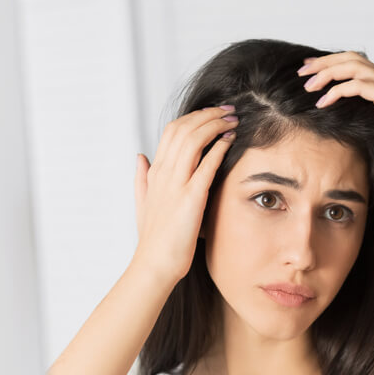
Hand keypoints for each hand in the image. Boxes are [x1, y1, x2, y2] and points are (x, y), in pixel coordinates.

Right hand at [132, 105, 238, 283]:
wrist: (154, 263)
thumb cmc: (153, 238)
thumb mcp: (143, 202)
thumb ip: (141, 178)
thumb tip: (140, 156)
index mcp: (155, 172)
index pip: (172, 130)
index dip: (194, 117)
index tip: (212, 114)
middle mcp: (163, 173)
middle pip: (184, 128)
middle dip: (208, 114)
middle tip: (228, 110)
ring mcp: (176, 184)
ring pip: (194, 140)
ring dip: (216, 125)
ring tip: (233, 120)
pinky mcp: (191, 198)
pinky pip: (206, 165)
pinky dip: (219, 148)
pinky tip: (231, 140)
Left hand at [296, 51, 373, 188]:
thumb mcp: (370, 135)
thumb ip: (355, 123)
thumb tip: (328, 126)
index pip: (354, 64)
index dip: (330, 63)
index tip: (308, 71)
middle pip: (352, 58)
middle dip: (325, 62)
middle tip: (302, 71)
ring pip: (355, 67)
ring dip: (328, 73)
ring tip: (308, 86)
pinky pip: (360, 85)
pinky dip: (338, 90)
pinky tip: (323, 102)